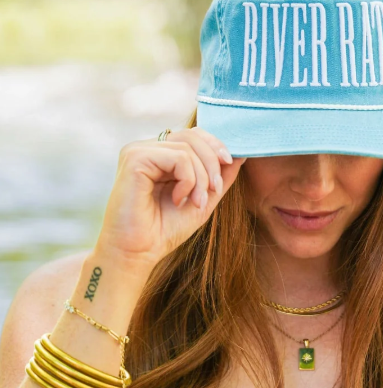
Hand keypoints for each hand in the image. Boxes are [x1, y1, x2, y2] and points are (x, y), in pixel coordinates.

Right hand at [94, 127, 245, 269]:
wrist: (138, 253)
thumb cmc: (165, 230)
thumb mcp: (203, 199)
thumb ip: (220, 176)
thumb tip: (242, 153)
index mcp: (159, 154)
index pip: (194, 134)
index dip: (216, 146)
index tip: (229, 165)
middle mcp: (146, 148)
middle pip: (193, 136)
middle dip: (212, 163)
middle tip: (214, 190)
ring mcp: (138, 151)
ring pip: (188, 148)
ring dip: (201, 177)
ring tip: (195, 202)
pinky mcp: (135, 158)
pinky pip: (178, 157)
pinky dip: (188, 179)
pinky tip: (178, 199)